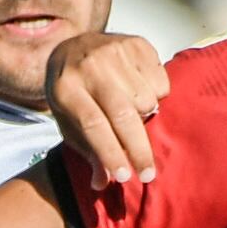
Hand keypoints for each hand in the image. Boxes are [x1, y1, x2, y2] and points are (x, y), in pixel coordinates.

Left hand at [45, 32, 168, 190]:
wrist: (73, 47)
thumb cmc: (74, 93)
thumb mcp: (70, 123)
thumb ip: (88, 152)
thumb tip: (101, 183)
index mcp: (66, 87)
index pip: (94, 125)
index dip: (111, 153)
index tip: (124, 177)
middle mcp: (89, 66)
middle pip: (123, 115)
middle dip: (138, 149)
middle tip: (147, 174)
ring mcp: (114, 51)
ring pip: (147, 100)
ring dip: (146, 115)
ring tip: (134, 112)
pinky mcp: (136, 44)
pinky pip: (160, 82)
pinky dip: (155, 94)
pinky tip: (140, 89)